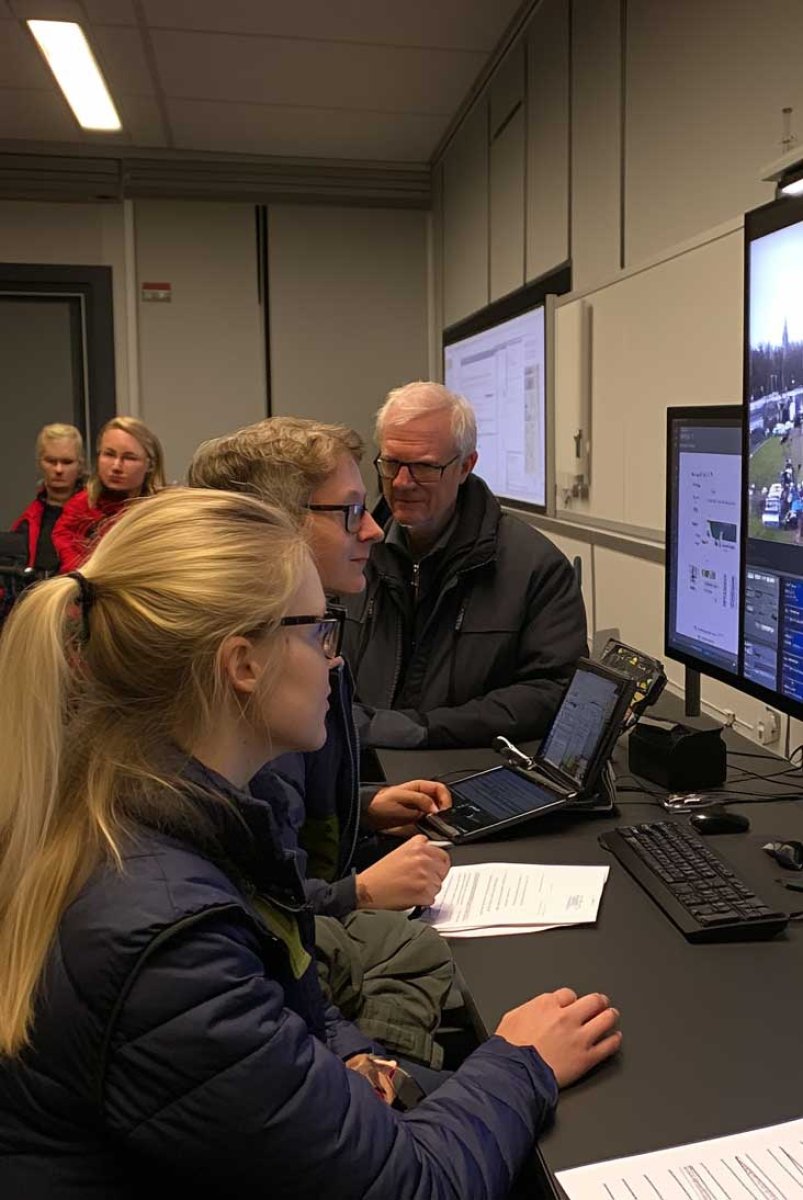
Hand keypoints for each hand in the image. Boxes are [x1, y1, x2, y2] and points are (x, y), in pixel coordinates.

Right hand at [356, 835, 450, 909]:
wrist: (368, 889)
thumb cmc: (380, 874)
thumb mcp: (401, 852)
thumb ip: (419, 851)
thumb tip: (435, 858)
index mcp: (418, 845)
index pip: (443, 854)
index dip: (437, 864)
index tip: (433, 869)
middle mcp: (423, 858)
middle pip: (443, 870)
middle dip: (435, 876)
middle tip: (420, 880)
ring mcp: (425, 875)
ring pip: (438, 885)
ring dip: (428, 889)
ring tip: (411, 887)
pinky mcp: (424, 892)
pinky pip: (432, 898)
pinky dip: (423, 900)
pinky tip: (410, 895)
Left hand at [364, 780, 451, 835]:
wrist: (368, 815)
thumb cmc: (380, 802)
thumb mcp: (400, 798)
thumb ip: (419, 800)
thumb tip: (434, 807)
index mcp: (419, 787)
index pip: (440, 789)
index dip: (445, 799)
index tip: (443, 810)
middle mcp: (421, 798)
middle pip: (441, 803)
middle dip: (443, 811)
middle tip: (441, 819)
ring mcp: (419, 810)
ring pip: (436, 815)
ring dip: (437, 820)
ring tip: (434, 825)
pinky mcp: (416, 822)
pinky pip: (428, 824)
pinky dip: (430, 828)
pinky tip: (427, 830)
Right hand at [495, 988, 620, 1086]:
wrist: (513, 1074)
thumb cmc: (508, 1050)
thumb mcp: (512, 1018)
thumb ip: (530, 1010)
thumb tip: (535, 1011)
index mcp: (546, 1005)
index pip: (569, 994)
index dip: (572, 1000)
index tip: (572, 1005)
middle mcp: (566, 1017)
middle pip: (593, 1001)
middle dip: (599, 1001)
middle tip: (601, 1003)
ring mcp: (579, 1037)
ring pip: (605, 1019)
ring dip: (610, 1016)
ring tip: (612, 1016)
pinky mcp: (586, 1058)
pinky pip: (609, 1045)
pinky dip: (614, 1040)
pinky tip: (615, 1038)